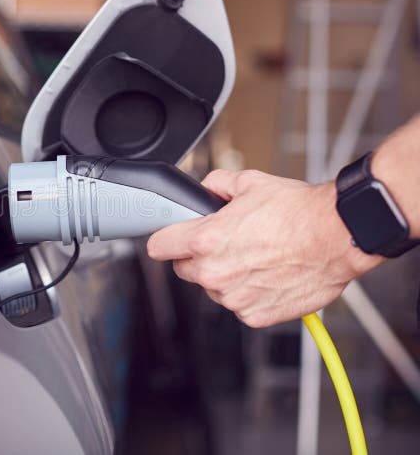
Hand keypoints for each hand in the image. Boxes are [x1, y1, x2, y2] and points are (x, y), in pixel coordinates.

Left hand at [147, 169, 382, 326]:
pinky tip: (268, 274)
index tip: (168, 241)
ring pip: (214, 288)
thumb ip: (216, 184)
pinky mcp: (255, 315)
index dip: (164, 240)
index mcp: (206, 240)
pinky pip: (240, 304)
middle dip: (198, 257)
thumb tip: (205, 189)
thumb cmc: (299, 212)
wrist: (338, 236)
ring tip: (256, 256)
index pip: (158, 246)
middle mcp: (215, 272)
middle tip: (226, 243)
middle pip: (185, 270)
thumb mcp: (249, 182)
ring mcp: (234, 297)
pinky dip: (249, 293)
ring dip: (226, 276)